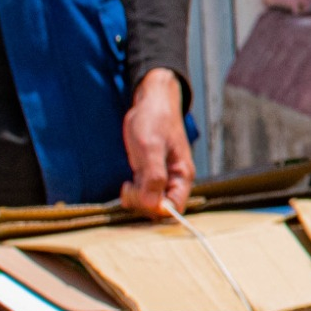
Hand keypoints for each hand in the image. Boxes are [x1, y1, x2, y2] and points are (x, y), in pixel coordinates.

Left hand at [120, 68, 194, 216]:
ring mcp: (161, 177)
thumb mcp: (151, 146)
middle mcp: (174, 179)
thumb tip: (153, 205)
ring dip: (136, 200)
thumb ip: (153, 176)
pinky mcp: (149, 174)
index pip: (176, 208)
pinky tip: (127, 184)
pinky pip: (143, 194)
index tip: (142, 197)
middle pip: (162, 208)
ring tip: (128, 185)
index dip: (158, 209)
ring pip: (150, 203)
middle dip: (144, 204)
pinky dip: (133, 194)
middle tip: (130, 188)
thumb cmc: (155, 119)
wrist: (150, 101)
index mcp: (182, 175)